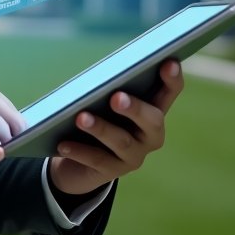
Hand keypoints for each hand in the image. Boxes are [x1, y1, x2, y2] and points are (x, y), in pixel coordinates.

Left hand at [48, 59, 184, 197]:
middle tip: (116, 97)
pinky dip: (79, 151)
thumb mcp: (103, 101)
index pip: (169, 92)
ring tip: (81, 118)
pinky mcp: (113, 172)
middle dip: (135, 108)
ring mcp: (134, 155)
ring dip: (100, 128)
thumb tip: (94, 79)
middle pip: (152, 120)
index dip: (171, 78)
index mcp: (152, 109)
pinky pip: (97, 161)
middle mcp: (150, 134)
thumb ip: (106, 87)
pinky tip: (63, 144)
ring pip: (121, 141)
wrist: (79, 162)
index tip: (168, 63)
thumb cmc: (96, 117)